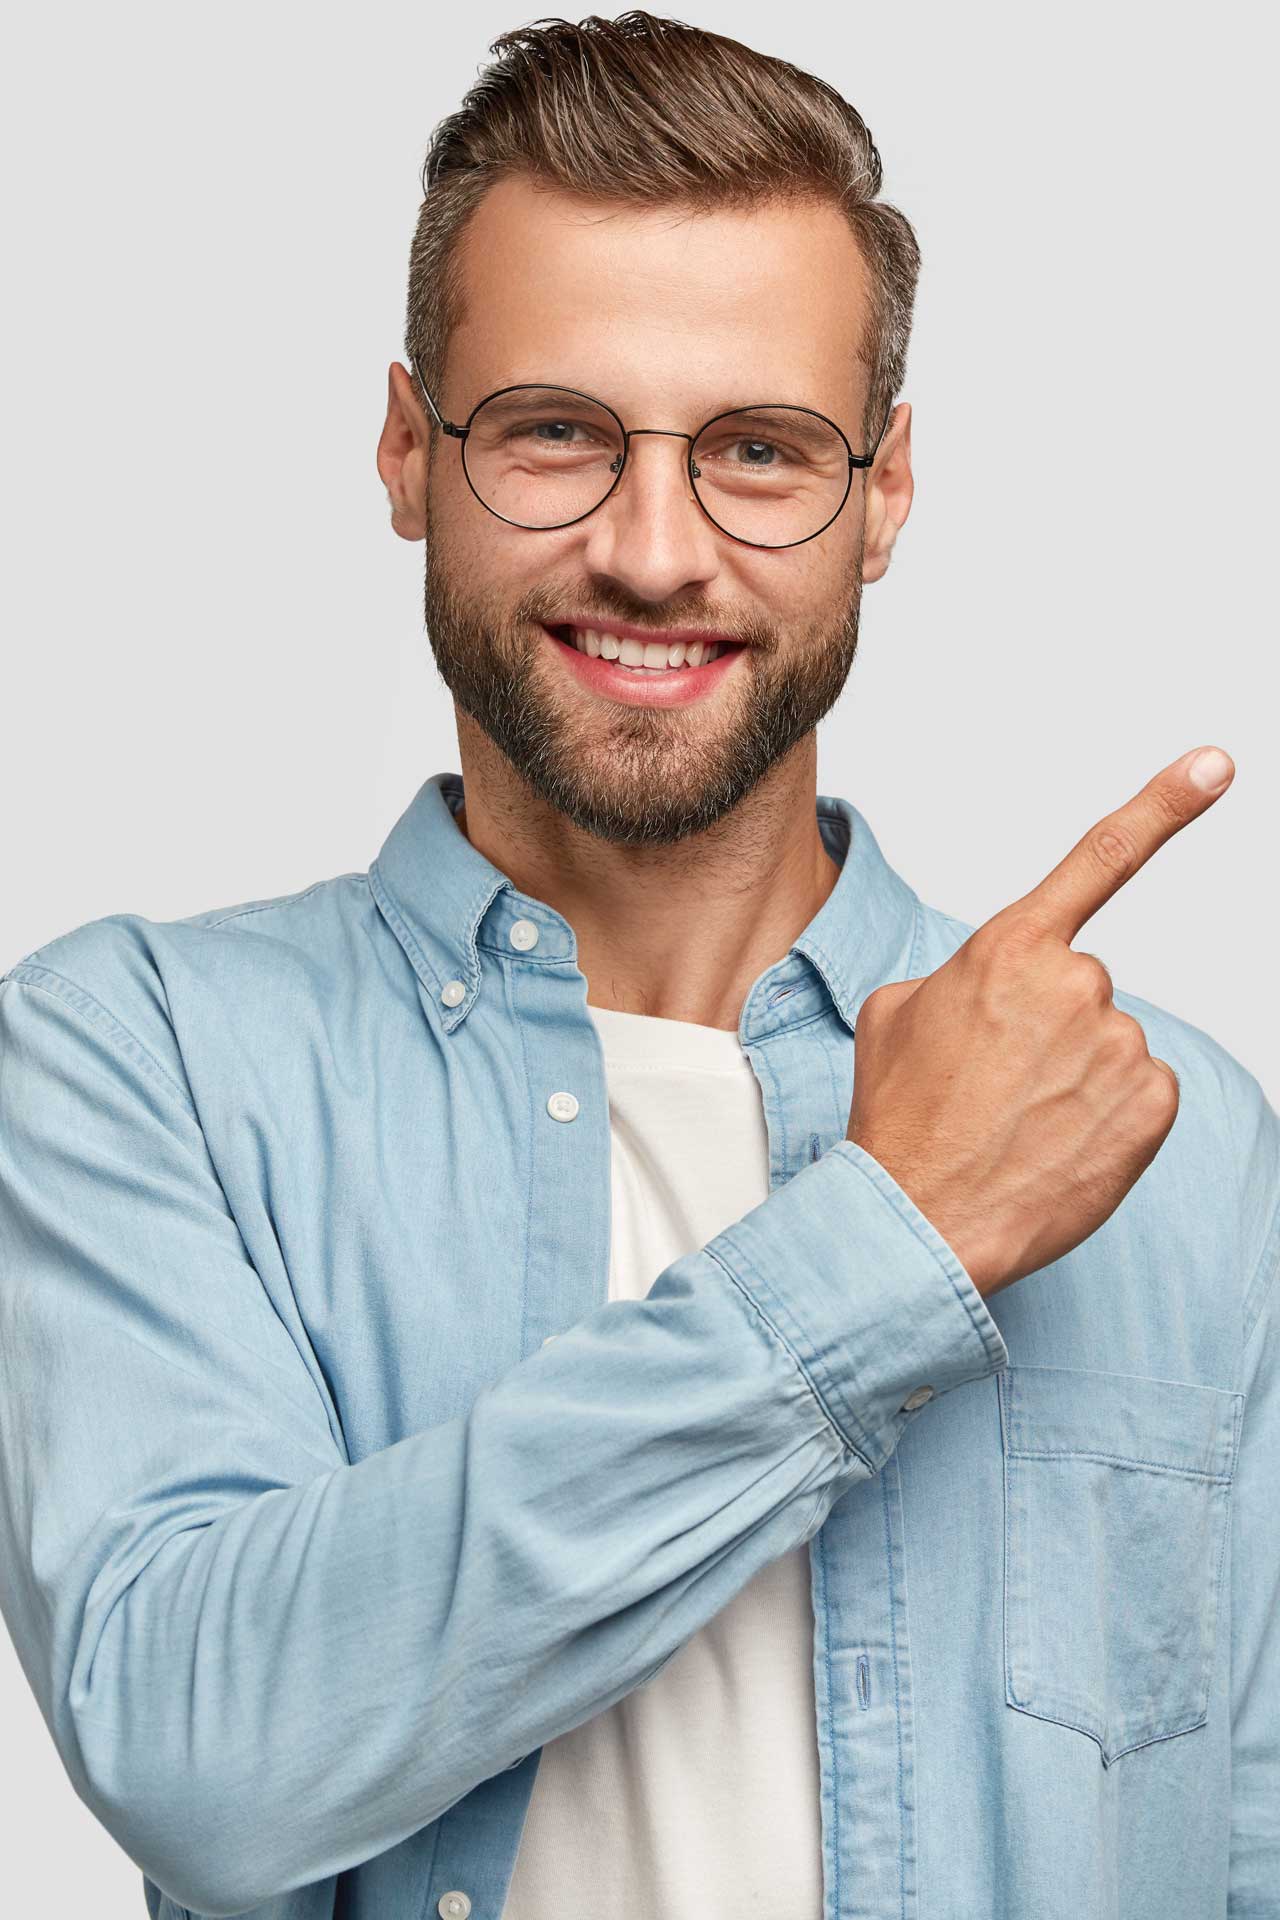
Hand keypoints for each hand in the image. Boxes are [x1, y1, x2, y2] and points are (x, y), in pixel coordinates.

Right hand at [845, 745, 1235, 1298]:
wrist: (917, 1220)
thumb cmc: (899, 1119)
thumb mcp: (892, 1015)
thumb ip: (956, 977)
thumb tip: (989, 990)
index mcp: (1009, 948)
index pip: (1100, 858)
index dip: (1167, 804)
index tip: (1217, 764)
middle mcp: (1076, 983)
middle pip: (1083, 987)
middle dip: (1048, 1029)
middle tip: (994, 1085)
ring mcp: (1120, 1045)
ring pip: (1112, 1045)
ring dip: (1075, 1079)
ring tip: (1015, 1123)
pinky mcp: (1152, 1106)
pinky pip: (1142, 1095)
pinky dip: (1108, 1120)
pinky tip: (1057, 1145)